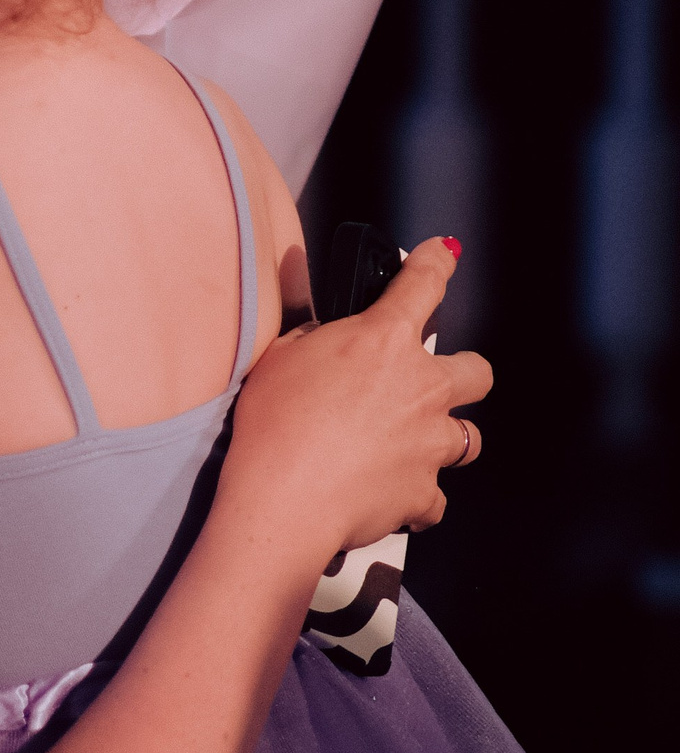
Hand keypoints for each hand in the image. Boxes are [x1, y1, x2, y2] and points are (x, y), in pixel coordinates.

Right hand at [222, 237, 490, 550]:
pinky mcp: (424, 493)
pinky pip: (433, 497)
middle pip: (476, 371)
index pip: (424, 284)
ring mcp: (430, 444)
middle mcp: (422, 388)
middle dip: (463, 373)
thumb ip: (312, 333)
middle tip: (432, 382)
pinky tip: (387, 494)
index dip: (437, 262)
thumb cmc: (275, 423)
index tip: (446, 253)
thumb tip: (320, 322)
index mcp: (384, 340)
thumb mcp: (282, 356)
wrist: (284, 499)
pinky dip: (415, 496)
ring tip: (411, 445)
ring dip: (445, 438)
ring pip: (468, 439)